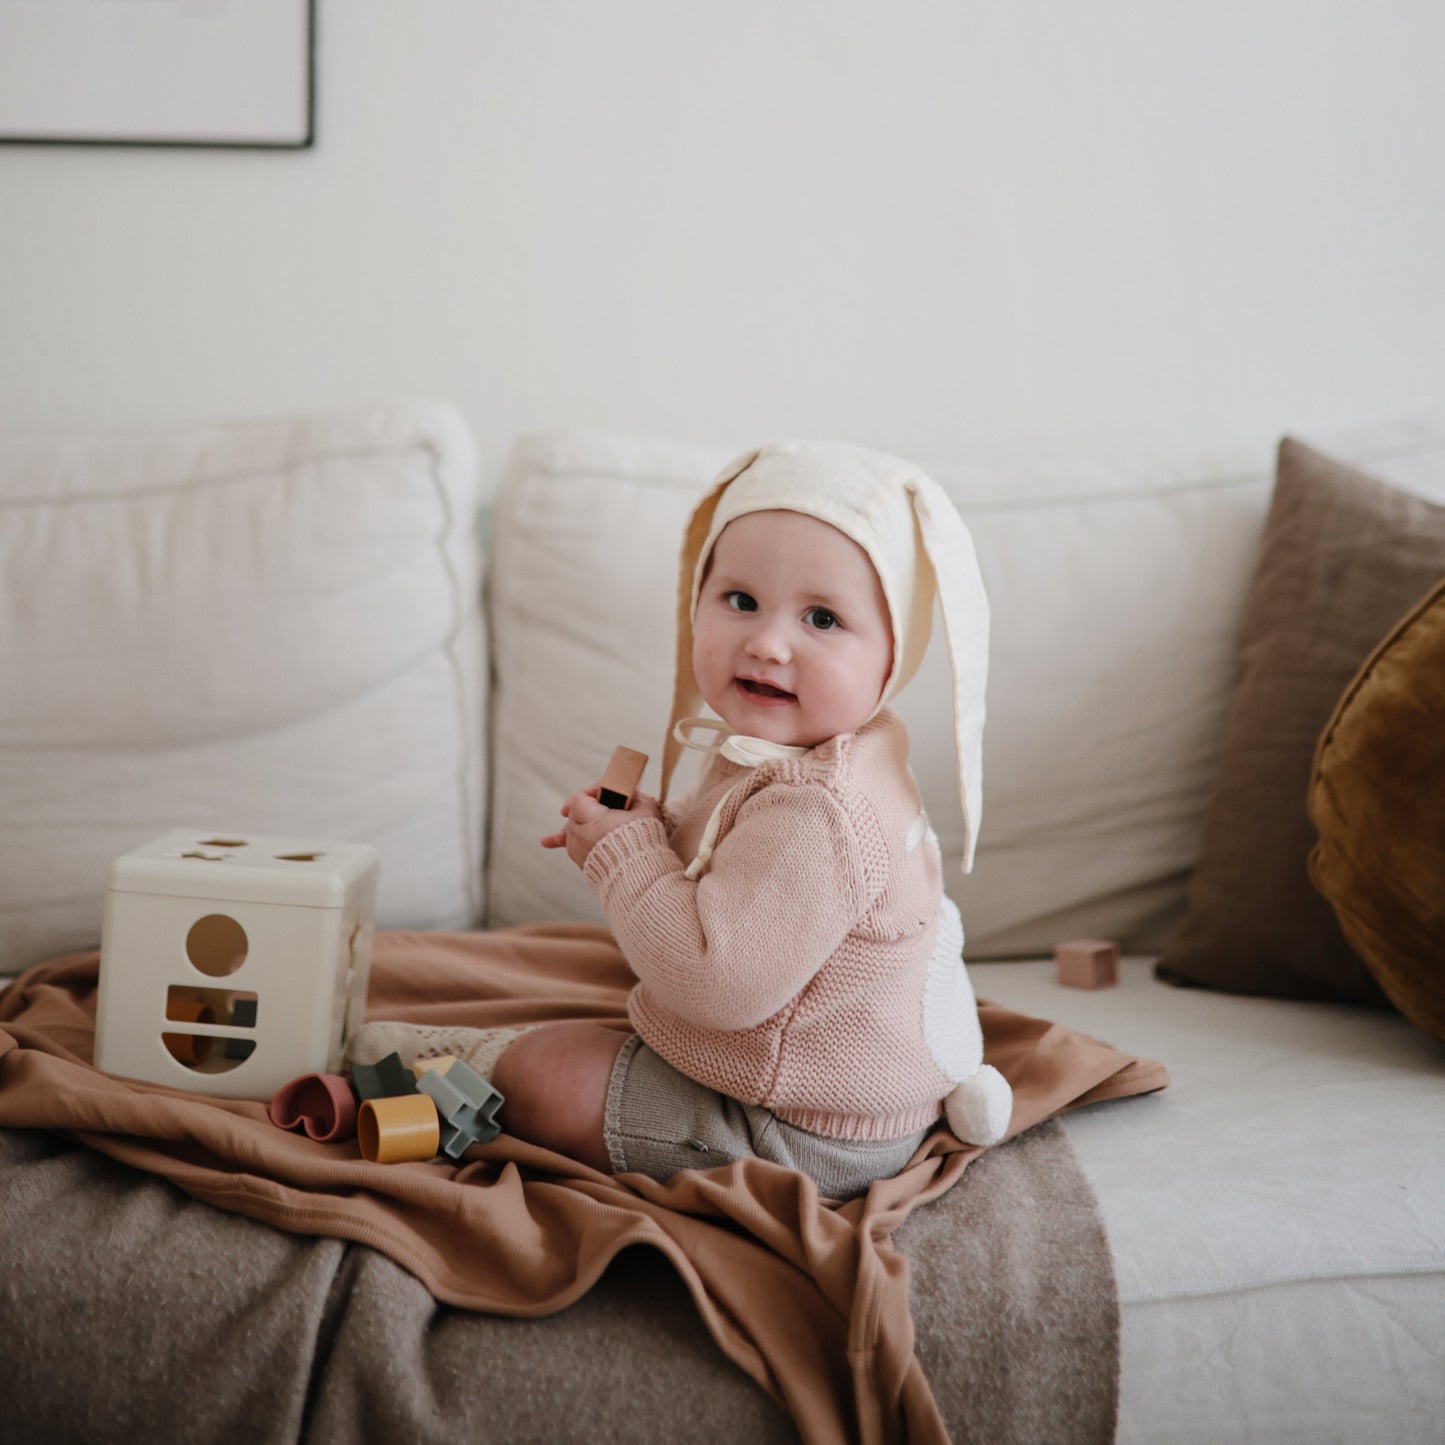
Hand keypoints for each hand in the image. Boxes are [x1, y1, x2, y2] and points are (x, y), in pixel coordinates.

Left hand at [540, 787, 662, 868]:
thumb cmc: (643, 840)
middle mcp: (578, 833)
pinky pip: (569, 846)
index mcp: (591, 818)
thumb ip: (633, 795)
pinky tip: (545, 842)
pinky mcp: (581, 862)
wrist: (640, 877)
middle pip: (575, 813)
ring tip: (566, 812)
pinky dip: (560, 841)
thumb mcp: (645, 808)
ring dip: (577, 821)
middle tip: (606, 806)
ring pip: (571, 828)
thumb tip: (627, 793)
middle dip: (589, 807)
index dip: (592, 791)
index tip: (605, 792)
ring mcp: (577, 849)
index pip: (580, 798)